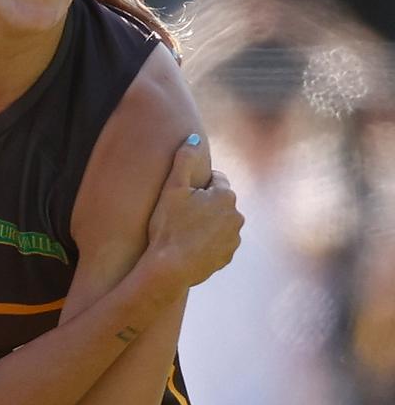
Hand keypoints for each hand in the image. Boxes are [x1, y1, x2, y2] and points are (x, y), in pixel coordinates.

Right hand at [145, 137, 243, 290]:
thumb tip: (194, 136)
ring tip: (183, 230)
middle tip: (180, 213)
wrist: (170, 267)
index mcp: (225, 196)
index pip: (214, 180)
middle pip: (218, 201)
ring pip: (219, 221)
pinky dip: (207, 241)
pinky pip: (218, 241)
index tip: (181, 197)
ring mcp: (234, 238)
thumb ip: (184, 159)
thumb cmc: (169, 225)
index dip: (195, 186)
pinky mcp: (228, 256)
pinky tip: (188, 244)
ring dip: (207, 222)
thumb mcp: (172, 188)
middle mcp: (236, 216)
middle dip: (203, 203)